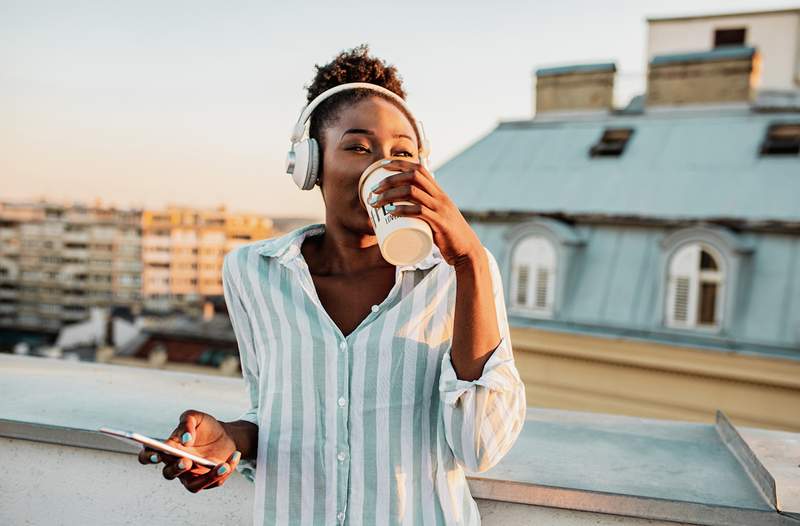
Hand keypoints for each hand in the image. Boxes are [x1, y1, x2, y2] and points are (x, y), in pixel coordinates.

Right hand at [137, 409, 240, 492]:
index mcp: (168, 448)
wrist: (224, 435)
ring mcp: (191, 476)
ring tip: (222, 465)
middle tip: (186, 461)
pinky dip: (224, 471)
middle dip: (176, 469)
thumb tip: (186, 439)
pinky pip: (213, 482)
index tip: (158, 452)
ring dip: (207, 477)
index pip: (149, 455)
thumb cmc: (205, 427)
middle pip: (168, 474)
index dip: (149, 456)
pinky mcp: (206, 480)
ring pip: (192, 485)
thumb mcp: (196, 417)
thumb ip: (187, 422)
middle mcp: (175, 465)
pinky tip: (232, 458)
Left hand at [368, 159, 482, 266]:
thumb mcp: (438, 217)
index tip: (382, 166)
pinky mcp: (439, 223)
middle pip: (413, 176)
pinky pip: (419, 211)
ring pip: (412, 192)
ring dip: (390, 194)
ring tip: (375, 202)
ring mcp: (440, 209)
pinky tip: (390, 211)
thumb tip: (403, 211)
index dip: (400, 163)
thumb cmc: (448, 237)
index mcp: (439, 193)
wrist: (467, 251)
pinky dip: (402, 209)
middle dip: (390, 179)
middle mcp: (440, 197)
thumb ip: (424, 212)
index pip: (419, 169)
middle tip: (373, 190)